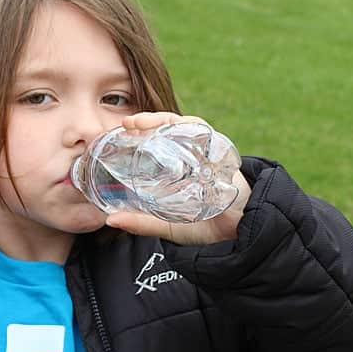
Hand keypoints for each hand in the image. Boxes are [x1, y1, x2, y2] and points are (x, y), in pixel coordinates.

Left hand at [105, 111, 250, 245]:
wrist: (241, 231)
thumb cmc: (207, 226)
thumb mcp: (169, 226)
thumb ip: (142, 223)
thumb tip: (111, 220)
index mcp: (180, 169)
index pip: (157, 144)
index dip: (137, 136)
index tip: (117, 135)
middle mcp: (193, 155)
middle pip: (167, 129)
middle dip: (146, 122)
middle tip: (124, 124)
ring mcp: (207, 151)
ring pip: (184, 125)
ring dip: (161, 120)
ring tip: (139, 123)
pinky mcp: (222, 151)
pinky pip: (204, 132)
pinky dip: (188, 127)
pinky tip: (171, 129)